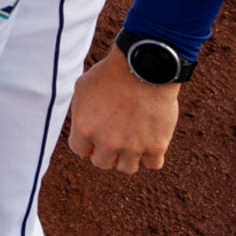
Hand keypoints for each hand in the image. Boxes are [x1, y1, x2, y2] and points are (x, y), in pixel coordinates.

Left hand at [65, 47, 179, 172]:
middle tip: (113, 138)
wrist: (144, 66)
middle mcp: (107, 143)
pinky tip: (150, 142)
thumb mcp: (83, 87)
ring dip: (127, 158)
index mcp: (84, 129)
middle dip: (106, 152)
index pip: (80, 150)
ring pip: (127, 168)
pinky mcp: (156, 146)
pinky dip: (151, 156)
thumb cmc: (112, 72)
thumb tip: (82, 123)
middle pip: (102, 163)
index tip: (94, 137)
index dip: (86, 143)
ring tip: (131, 143)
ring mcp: (132, 147)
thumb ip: (80, 111)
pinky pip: (153, 165)